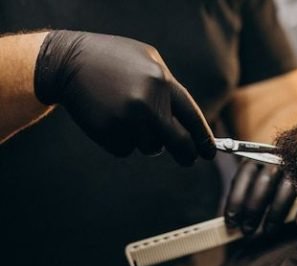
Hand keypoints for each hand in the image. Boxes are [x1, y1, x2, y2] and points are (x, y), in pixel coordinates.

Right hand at [34, 30, 214, 164]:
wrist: (70, 62)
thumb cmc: (115, 59)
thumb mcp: (148, 60)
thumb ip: (169, 88)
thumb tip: (189, 123)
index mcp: (162, 82)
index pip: (192, 118)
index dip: (204, 139)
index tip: (210, 153)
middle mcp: (149, 103)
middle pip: (179, 143)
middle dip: (187, 155)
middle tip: (188, 159)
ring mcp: (129, 120)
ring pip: (151, 147)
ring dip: (145, 139)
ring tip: (128, 115)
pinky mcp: (110, 133)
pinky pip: (127, 149)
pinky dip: (122, 141)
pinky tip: (111, 119)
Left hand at [225, 160, 296, 235]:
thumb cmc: (271, 180)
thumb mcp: (255, 179)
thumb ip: (244, 194)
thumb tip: (232, 222)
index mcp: (261, 155)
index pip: (246, 172)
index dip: (236, 198)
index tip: (231, 221)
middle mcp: (279, 159)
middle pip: (265, 181)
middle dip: (253, 208)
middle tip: (246, 230)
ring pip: (287, 189)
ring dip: (275, 213)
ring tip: (268, 231)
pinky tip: (296, 223)